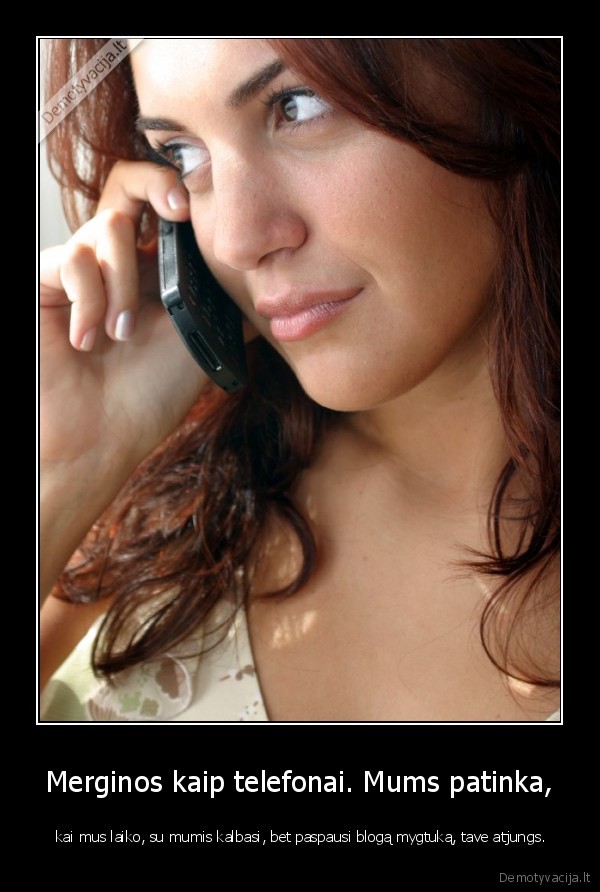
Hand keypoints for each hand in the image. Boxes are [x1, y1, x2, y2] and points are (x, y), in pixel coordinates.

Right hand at [39, 161, 209, 597]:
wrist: (97, 440)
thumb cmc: (145, 400)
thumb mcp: (201, 345)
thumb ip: (225, 303)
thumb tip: (266, 275)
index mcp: (155, 274)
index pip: (163, 206)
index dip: (177, 188)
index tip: (193, 206)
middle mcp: (117, 264)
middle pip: (126, 185)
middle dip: (152, 186)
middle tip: (177, 209)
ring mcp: (80, 272)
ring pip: (107, 227)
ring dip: (125, 281)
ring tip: (121, 334)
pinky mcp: (46, 284)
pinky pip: (73, 261)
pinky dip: (90, 299)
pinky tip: (89, 339)